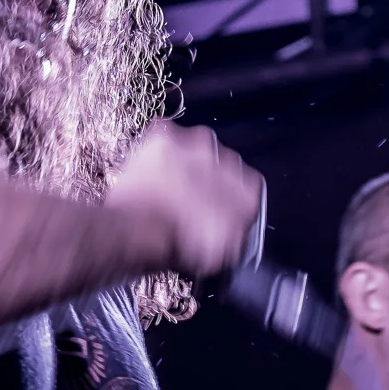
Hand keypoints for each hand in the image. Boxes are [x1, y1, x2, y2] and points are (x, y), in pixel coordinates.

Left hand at [106, 120, 264, 278]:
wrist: (141, 229)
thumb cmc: (180, 246)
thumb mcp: (219, 253)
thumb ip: (233, 233)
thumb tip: (229, 232)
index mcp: (248, 193)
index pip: (246, 191)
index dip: (227, 202)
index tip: (213, 212)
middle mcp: (230, 162)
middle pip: (223, 166)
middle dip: (207, 179)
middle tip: (187, 200)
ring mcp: (198, 145)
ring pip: (197, 147)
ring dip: (186, 160)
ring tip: (168, 183)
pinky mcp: (167, 136)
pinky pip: (166, 136)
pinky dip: (159, 149)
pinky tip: (151, 168)